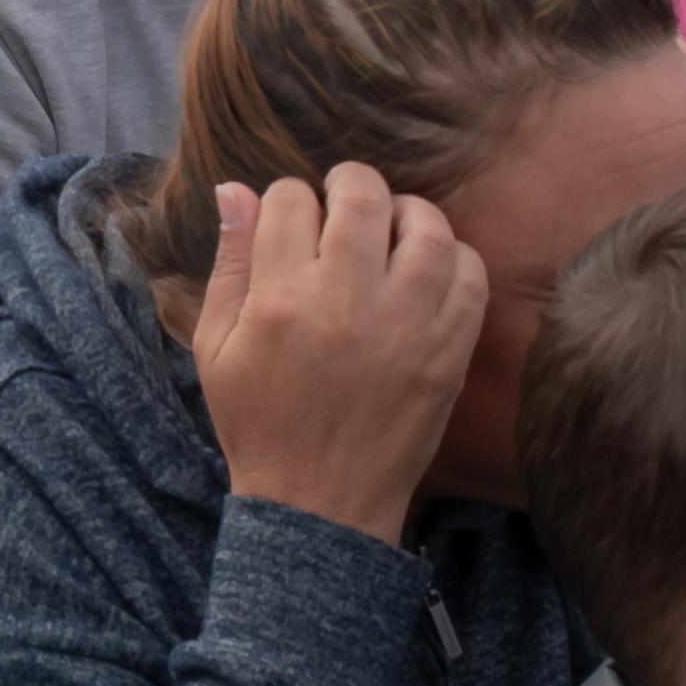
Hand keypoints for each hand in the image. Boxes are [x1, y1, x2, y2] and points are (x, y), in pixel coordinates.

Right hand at [168, 164, 486, 542]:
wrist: (320, 503)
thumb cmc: (259, 423)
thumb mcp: (216, 346)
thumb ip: (230, 263)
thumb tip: (235, 188)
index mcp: (280, 299)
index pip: (290, 200)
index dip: (287, 198)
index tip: (290, 219)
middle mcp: (346, 303)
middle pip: (362, 197)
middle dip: (349, 182)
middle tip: (344, 197)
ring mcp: (406, 327)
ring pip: (427, 229)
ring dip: (408, 213)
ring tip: (391, 226)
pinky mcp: (448, 353)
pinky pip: (469, 278)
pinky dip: (454, 258)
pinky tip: (427, 269)